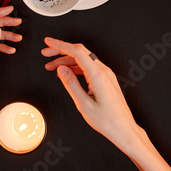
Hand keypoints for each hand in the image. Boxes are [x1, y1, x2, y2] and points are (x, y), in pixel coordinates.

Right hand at [42, 38, 141, 153]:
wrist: (124, 129)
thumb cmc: (107, 121)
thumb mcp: (83, 104)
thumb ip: (71, 84)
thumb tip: (61, 70)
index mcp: (97, 75)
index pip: (76, 52)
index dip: (60, 45)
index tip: (49, 42)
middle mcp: (103, 71)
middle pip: (79, 52)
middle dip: (61, 50)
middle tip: (46, 53)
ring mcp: (106, 74)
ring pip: (83, 59)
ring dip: (67, 60)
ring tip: (52, 66)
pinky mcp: (106, 79)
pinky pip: (89, 67)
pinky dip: (76, 66)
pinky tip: (67, 72)